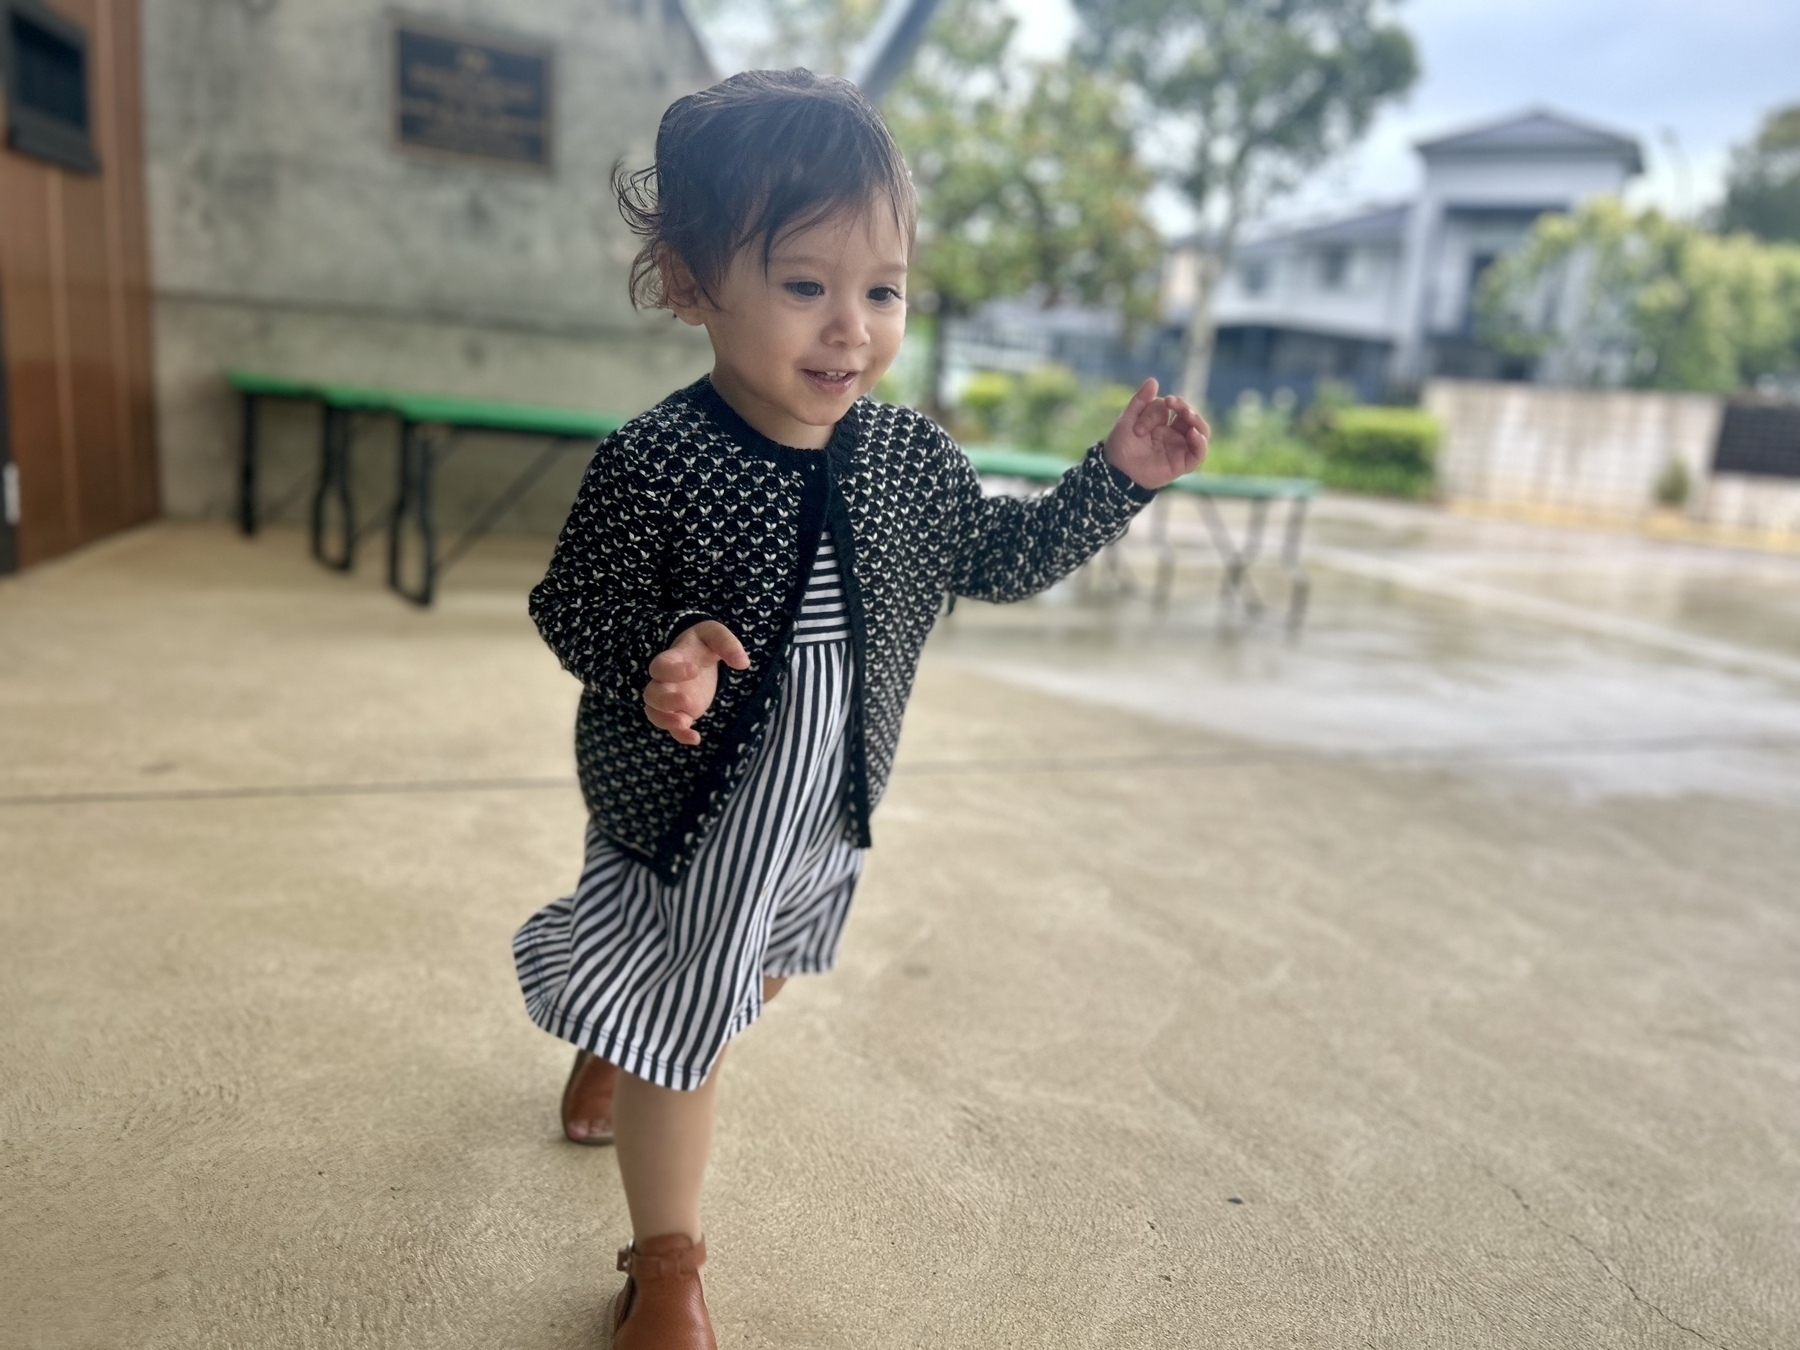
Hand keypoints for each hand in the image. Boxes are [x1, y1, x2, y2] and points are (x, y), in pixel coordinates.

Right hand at [643, 620, 750, 745]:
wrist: (697, 657)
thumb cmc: (704, 643)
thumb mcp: (715, 634)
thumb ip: (727, 644)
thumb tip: (743, 663)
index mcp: (671, 659)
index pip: (660, 666)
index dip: (672, 671)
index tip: (694, 670)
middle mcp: (665, 681)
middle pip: (651, 694)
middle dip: (665, 701)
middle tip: (687, 701)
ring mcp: (671, 699)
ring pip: (655, 713)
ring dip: (667, 721)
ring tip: (686, 723)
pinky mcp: (681, 712)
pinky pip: (673, 727)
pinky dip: (680, 735)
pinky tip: (696, 738)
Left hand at [1102, 378, 1208, 489]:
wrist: (1116, 470)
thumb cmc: (1120, 446)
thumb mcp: (1128, 419)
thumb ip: (1140, 401)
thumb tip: (1153, 380)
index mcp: (1163, 424)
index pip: (1174, 407)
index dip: (1167, 404)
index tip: (1157, 407)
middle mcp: (1174, 436)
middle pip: (1191, 417)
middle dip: (1185, 407)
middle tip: (1172, 403)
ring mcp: (1179, 449)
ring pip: (1200, 432)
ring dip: (1197, 420)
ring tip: (1187, 414)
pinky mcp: (1182, 464)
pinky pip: (1199, 453)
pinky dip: (1200, 442)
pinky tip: (1193, 433)